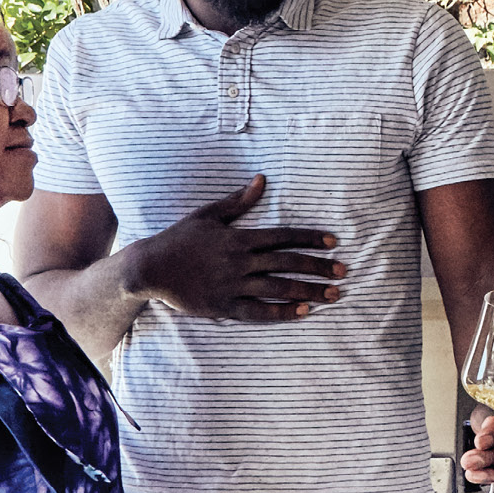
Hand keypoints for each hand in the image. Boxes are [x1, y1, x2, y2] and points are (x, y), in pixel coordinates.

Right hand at [127, 174, 345, 321]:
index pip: (282, 236)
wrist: (150, 268)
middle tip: (343, 272)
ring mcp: (231, 285)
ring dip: (308, 291)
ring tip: (333, 295)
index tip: (334, 243)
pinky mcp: (223, 307)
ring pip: (278, 288)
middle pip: (286, 263)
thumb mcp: (208, 215)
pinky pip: (258, 312)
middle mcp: (238, 261)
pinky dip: (281, 312)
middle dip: (318, 267)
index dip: (310, 239)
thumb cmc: (179, 239)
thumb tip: (262, 180)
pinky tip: (304, 312)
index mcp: (238, 237)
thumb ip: (238, 201)